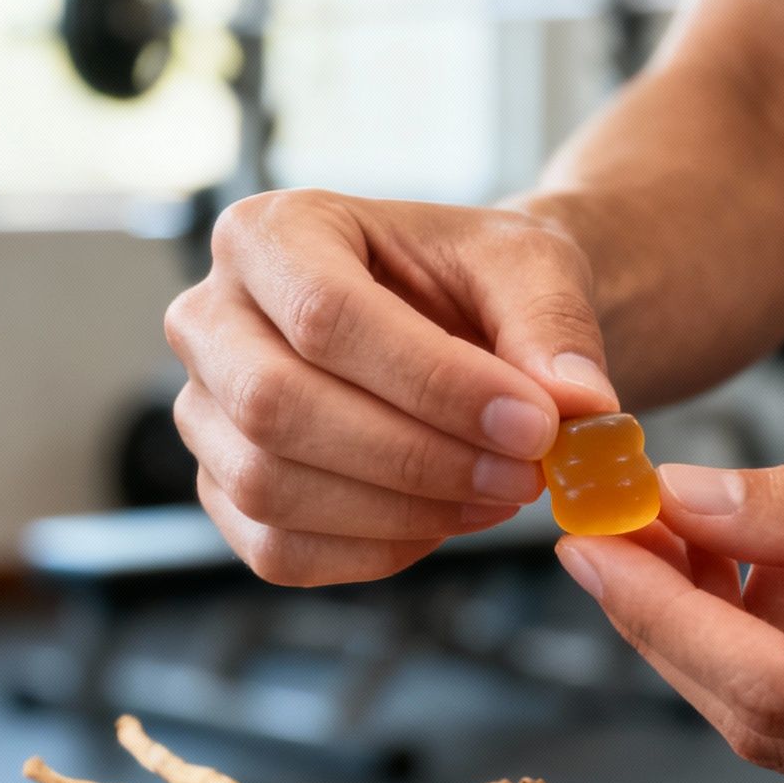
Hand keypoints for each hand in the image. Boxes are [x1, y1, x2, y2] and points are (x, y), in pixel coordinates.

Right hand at [166, 189, 619, 585]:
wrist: (462, 318)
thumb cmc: (479, 279)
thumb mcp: (531, 266)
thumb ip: (553, 326)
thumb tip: (578, 406)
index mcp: (270, 231)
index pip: (326, 317)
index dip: (434, 385)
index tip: (534, 425)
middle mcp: (211, 317)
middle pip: (276, 407)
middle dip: (415, 458)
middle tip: (524, 474)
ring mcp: (205, 410)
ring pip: (270, 488)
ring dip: (402, 512)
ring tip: (499, 494)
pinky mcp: (223, 489)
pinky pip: (279, 549)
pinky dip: (375, 551)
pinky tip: (448, 520)